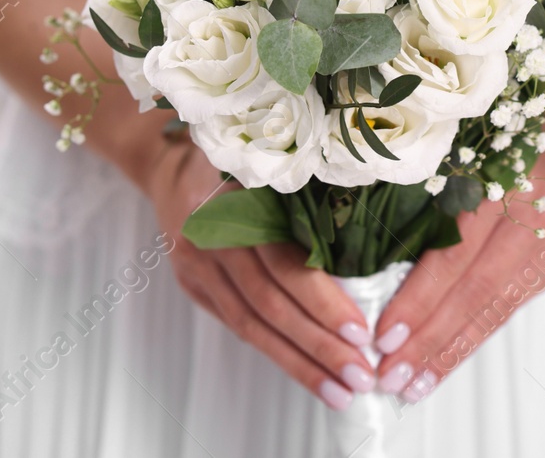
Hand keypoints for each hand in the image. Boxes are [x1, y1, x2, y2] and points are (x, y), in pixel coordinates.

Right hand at [148, 139, 378, 408]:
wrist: (169, 164)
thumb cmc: (239, 154)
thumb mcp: (270, 154)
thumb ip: (306, 183)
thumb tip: (375, 221)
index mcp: (234, 204)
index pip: (281, 264)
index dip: (321, 301)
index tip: (362, 331)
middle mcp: (211, 240)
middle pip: (269, 305)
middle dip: (318, 346)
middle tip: (361, 376)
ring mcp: (198, 268)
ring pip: (252, 325)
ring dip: (299, 363)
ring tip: (341, 391)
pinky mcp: (196, 288)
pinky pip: (240, 325)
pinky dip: (277, 352)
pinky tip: (310, 374)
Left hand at [369, 114, 544, 402]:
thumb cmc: (516, 117)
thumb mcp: (472, 134)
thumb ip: (436, 178)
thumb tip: (368, 231)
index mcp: (510, 178)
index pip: (459, 253)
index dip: (422, 297)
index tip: (384, 334)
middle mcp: (538, 216)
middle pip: (478, 291)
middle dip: (432, 340)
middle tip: (389, 377)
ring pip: (499, 306)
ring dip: (453, 349)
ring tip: (413, 385)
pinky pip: (513, 302)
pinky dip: (477, 332)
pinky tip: (447, 358)